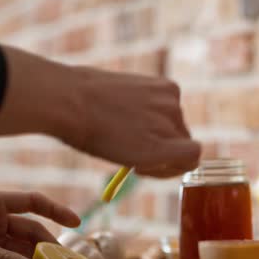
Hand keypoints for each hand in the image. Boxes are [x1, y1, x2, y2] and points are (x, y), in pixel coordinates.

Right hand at [0, 46, 200, 176]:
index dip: (163, 140)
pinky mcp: (169, 142)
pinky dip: (169, 170)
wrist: (70, 101)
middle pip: (181, 138)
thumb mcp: (118, 103)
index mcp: (164, 88)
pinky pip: (189, 160)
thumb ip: (139, 118)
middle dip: (163, 154)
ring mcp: (173, 120)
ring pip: (185, 152)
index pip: (176, 123)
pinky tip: (139, 166)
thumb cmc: (82, 101)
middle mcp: (173, 102)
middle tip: (134, 161)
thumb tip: (143, 138)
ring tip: (132, 161)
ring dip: (163, 163)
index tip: (140, 146)